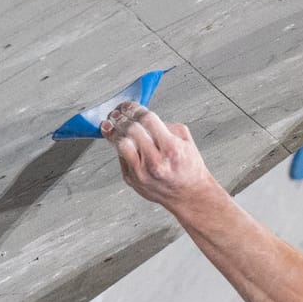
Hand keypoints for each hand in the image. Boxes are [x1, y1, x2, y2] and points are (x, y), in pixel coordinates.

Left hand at [102, 102, 217, 211]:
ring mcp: (142, 173)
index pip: (147, 119)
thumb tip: (143, 117)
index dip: (135, 108)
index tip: (129, 105)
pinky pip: (120, 158)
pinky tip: (121, 142)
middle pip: (132, 130)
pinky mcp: (132, 180)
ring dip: (115, 132)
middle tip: (118, 113)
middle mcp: (156, 162)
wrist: (190, 195)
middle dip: (122, 117)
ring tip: (112, 125)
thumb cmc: (189, 169)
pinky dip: (120, 147)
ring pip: (120, 144)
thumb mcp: (187, 141)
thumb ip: (166, 126)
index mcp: (171, 149)